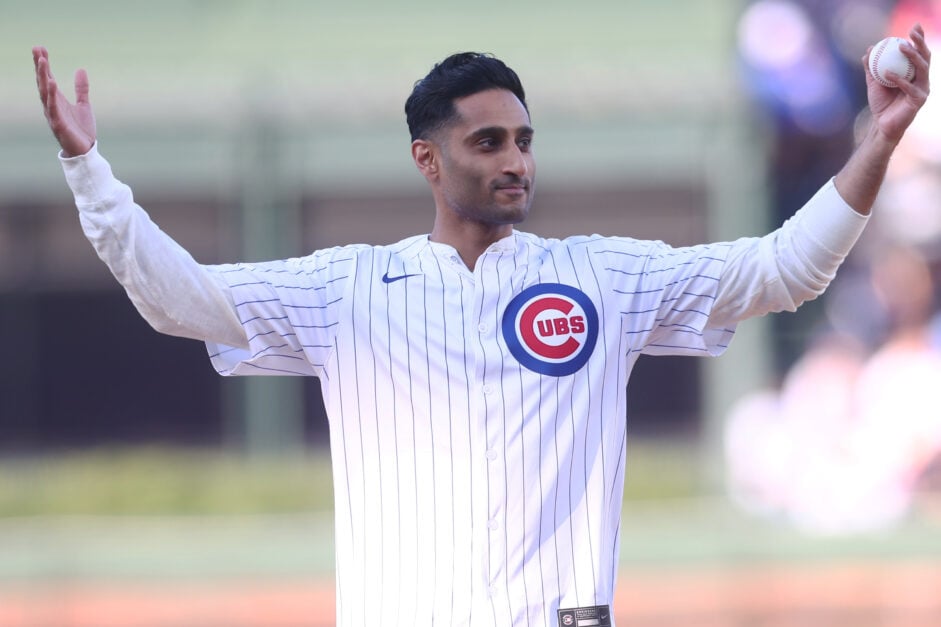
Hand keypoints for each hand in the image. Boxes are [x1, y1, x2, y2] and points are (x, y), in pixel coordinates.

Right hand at [33, 46, 95, 156]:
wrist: (85, 151)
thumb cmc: (81, 130)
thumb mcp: (84, 105)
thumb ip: (81, 89)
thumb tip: (81, 69)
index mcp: (57, 100)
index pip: (48, 78)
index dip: (44, 64)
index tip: (41, 48)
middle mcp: (52, 105)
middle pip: (43, 82)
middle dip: (40, 66)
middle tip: (36, 48)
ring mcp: (53, 114)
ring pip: (45, 92)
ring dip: (44, 76)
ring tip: (43, 61)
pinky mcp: (58, 124)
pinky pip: (53, 107)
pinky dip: (52, 95)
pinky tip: (52, 83)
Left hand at [864, 23, 930, 144]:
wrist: (881, 125)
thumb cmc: (880, 103)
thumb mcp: (873, 82)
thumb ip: (871, 67)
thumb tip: (869, 49)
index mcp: (914, 73)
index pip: (919, 52)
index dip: (919, 39)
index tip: (913, 27)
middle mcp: (922, 79)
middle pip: (925, 57)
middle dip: (921, 42)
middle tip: (911, 32)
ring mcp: (923, 89)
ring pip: (922, 69)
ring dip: (913, 56)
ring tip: (902, 47)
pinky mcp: (919, 100)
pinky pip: (909, 87)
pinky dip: (898, 79)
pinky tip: (887, 73)